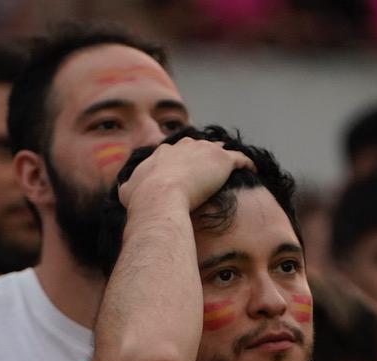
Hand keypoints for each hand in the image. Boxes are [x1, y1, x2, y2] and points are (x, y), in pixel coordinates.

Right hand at [117, 136, 253, 212]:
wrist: (160, 196)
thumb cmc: (142, 198)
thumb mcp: (127, 191)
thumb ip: (127, 186)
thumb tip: (124, 190)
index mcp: (163, 153)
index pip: (175, 151)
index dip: (182, 158)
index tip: (187, 167)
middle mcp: (183, 146)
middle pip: (197, 145)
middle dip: (203, 153)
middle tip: (210, 165)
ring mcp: (204, 151)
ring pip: (218, 148)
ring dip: (223, 156)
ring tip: (231, 165)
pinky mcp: (221, 159)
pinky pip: (239, 158)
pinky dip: (246, 163)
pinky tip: (252, 169)